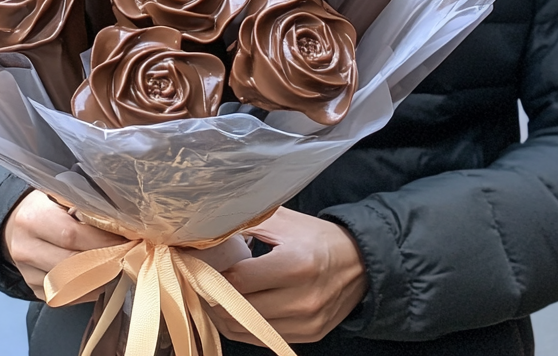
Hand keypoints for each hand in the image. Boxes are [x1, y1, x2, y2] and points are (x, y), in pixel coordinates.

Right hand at [1, 190, 126, 300]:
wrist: (16, 226)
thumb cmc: (46, 205)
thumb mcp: (59, 195)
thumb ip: (82, 206)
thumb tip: (118, 220)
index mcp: (32, 218)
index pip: (71, 235)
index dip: (102, 239)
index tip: (126, 238)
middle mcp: (26, 249)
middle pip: (71, 263)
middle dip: (104, 259)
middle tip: (129, 253)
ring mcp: (28, 274)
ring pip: (71, 285)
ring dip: (100, 278)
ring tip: (121, 265)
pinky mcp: (36, 291)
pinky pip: (68, 297)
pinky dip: (89, 289)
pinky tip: (104, 277)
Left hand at [207, 207, 367, 344]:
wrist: (359, 262)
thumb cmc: (317, 237)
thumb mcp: (284, 220)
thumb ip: (248, 222)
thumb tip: (210, 228)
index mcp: (295, 263)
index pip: (239, 280)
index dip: (213, 273)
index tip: (198, 264)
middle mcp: (302, 298)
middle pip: (240, 309)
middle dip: (213, 296)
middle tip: (198, 281)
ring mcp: (307, 321)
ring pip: (248, 329)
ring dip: (224, 315)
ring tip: (211, 296)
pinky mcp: (309, 335)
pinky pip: (264, 337)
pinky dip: (244, 325)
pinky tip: (233, 310)